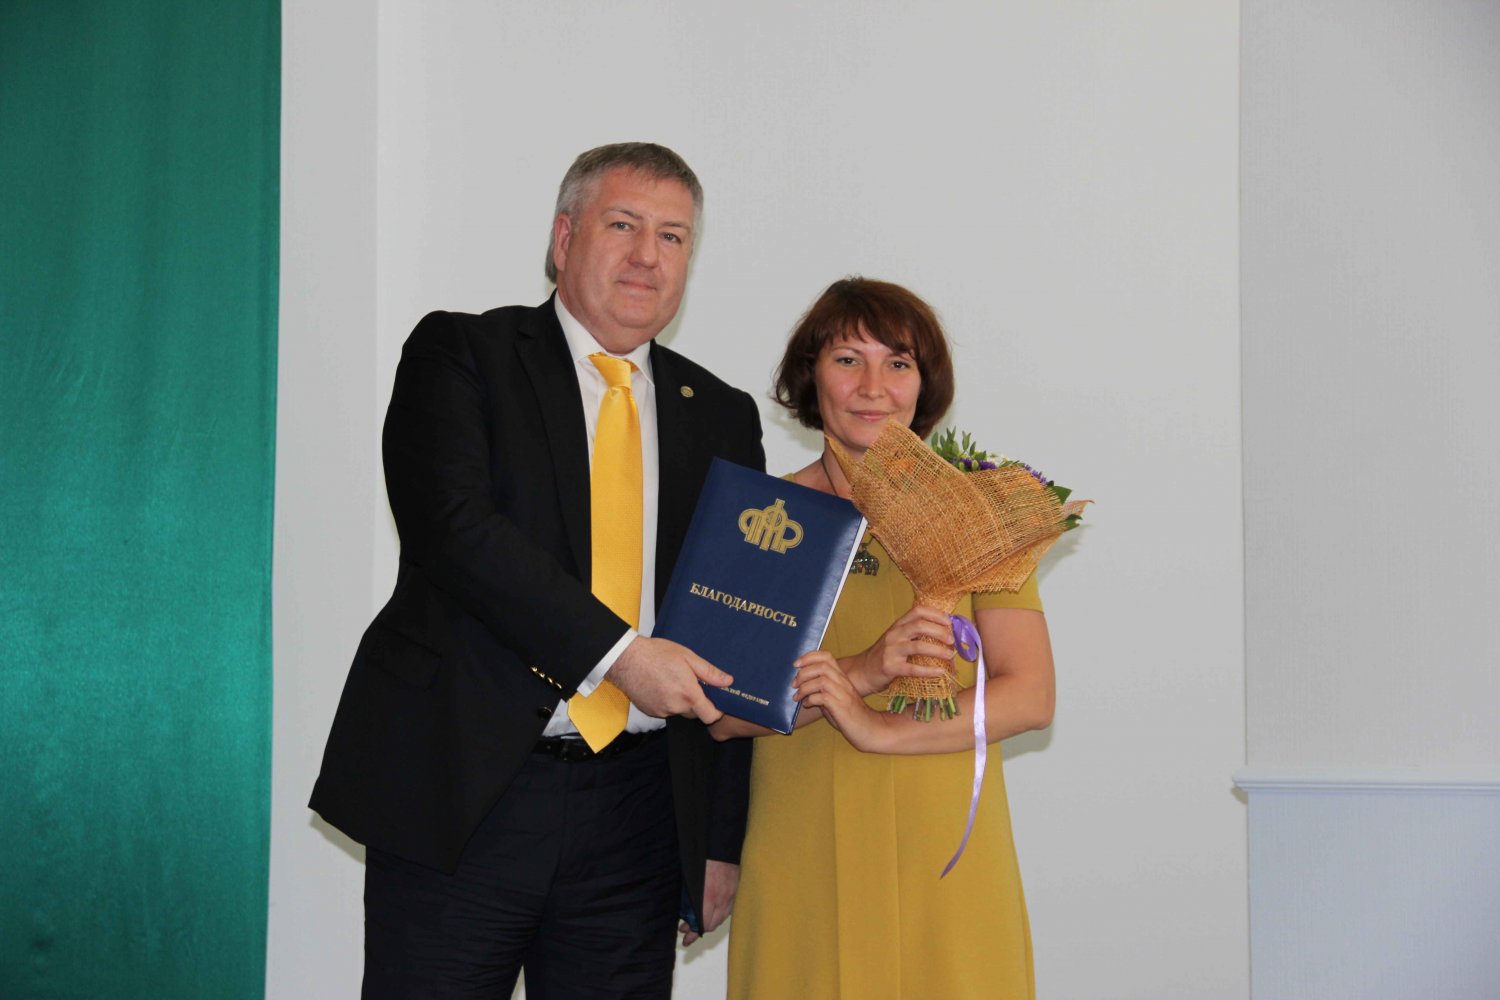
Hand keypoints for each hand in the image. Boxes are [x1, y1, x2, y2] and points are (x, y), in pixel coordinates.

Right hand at [608, 636, 730, 724]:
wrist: (626, 659)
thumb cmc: (656, 654)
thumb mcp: (688, 657)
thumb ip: (709, 672)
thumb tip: (728, 681)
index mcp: (689, 695)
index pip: (710, 716)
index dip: (716, 711)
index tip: (715, 701)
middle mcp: (676, 707)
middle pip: (695, 714)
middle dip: (697, 703)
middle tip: (692, 683)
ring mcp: (661, 711)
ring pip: (679, 711)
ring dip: (681, 701)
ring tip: (673, 680)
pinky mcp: (650, 711)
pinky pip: (665, 710)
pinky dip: (667, 701)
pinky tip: (661, 685)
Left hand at [679, 860, 739, 945]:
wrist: (722, 845)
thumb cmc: (704, 858)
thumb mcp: (691, 878)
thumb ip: (689, 897)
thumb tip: (683, 911)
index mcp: (709, 895)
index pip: (703, 924)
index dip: (693, 933)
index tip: (685, 937)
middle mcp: (722, 899)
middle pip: (712, 925)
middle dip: (699, 929)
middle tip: (688, 928)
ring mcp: (731, 896)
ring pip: (721, 918)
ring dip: (710, 922)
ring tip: (699, 921)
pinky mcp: (737, 891)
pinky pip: (729, 910)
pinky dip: (720, 913)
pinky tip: (712, 911)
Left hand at [794, 652, 884, 751]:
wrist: (868, 728)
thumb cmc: (849, 713)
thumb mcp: (835, 696)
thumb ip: (821, 689)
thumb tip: (801, 685)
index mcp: (841, 677)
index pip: (826, 656)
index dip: (809, 657)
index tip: (796, 664)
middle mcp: (843, 682)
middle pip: (821, 666)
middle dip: (803, 673)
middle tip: (794, 684)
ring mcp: (843, 694)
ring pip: (821, 680)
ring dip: (805, 687)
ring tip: (798, 696)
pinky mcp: (841, 707)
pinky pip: (823, 697)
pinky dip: (810, 699)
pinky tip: (807, 705)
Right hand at [844, 605, 953, 696]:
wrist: (862, 671)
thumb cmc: (885, 656)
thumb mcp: (897, 639)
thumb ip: (914, 635)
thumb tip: (944, 635)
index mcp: (897, 626)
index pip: (917, 611)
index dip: (935, 614)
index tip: (949, 622)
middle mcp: (894, 635)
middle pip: (920, 625)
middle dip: (940, 631)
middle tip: (952, 640)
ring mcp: (891, 651)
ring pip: (918, 646)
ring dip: (938, 650)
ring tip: (950, 655)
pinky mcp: (890, 667)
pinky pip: (913, 668)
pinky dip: (928, 670)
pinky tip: (939, 672)